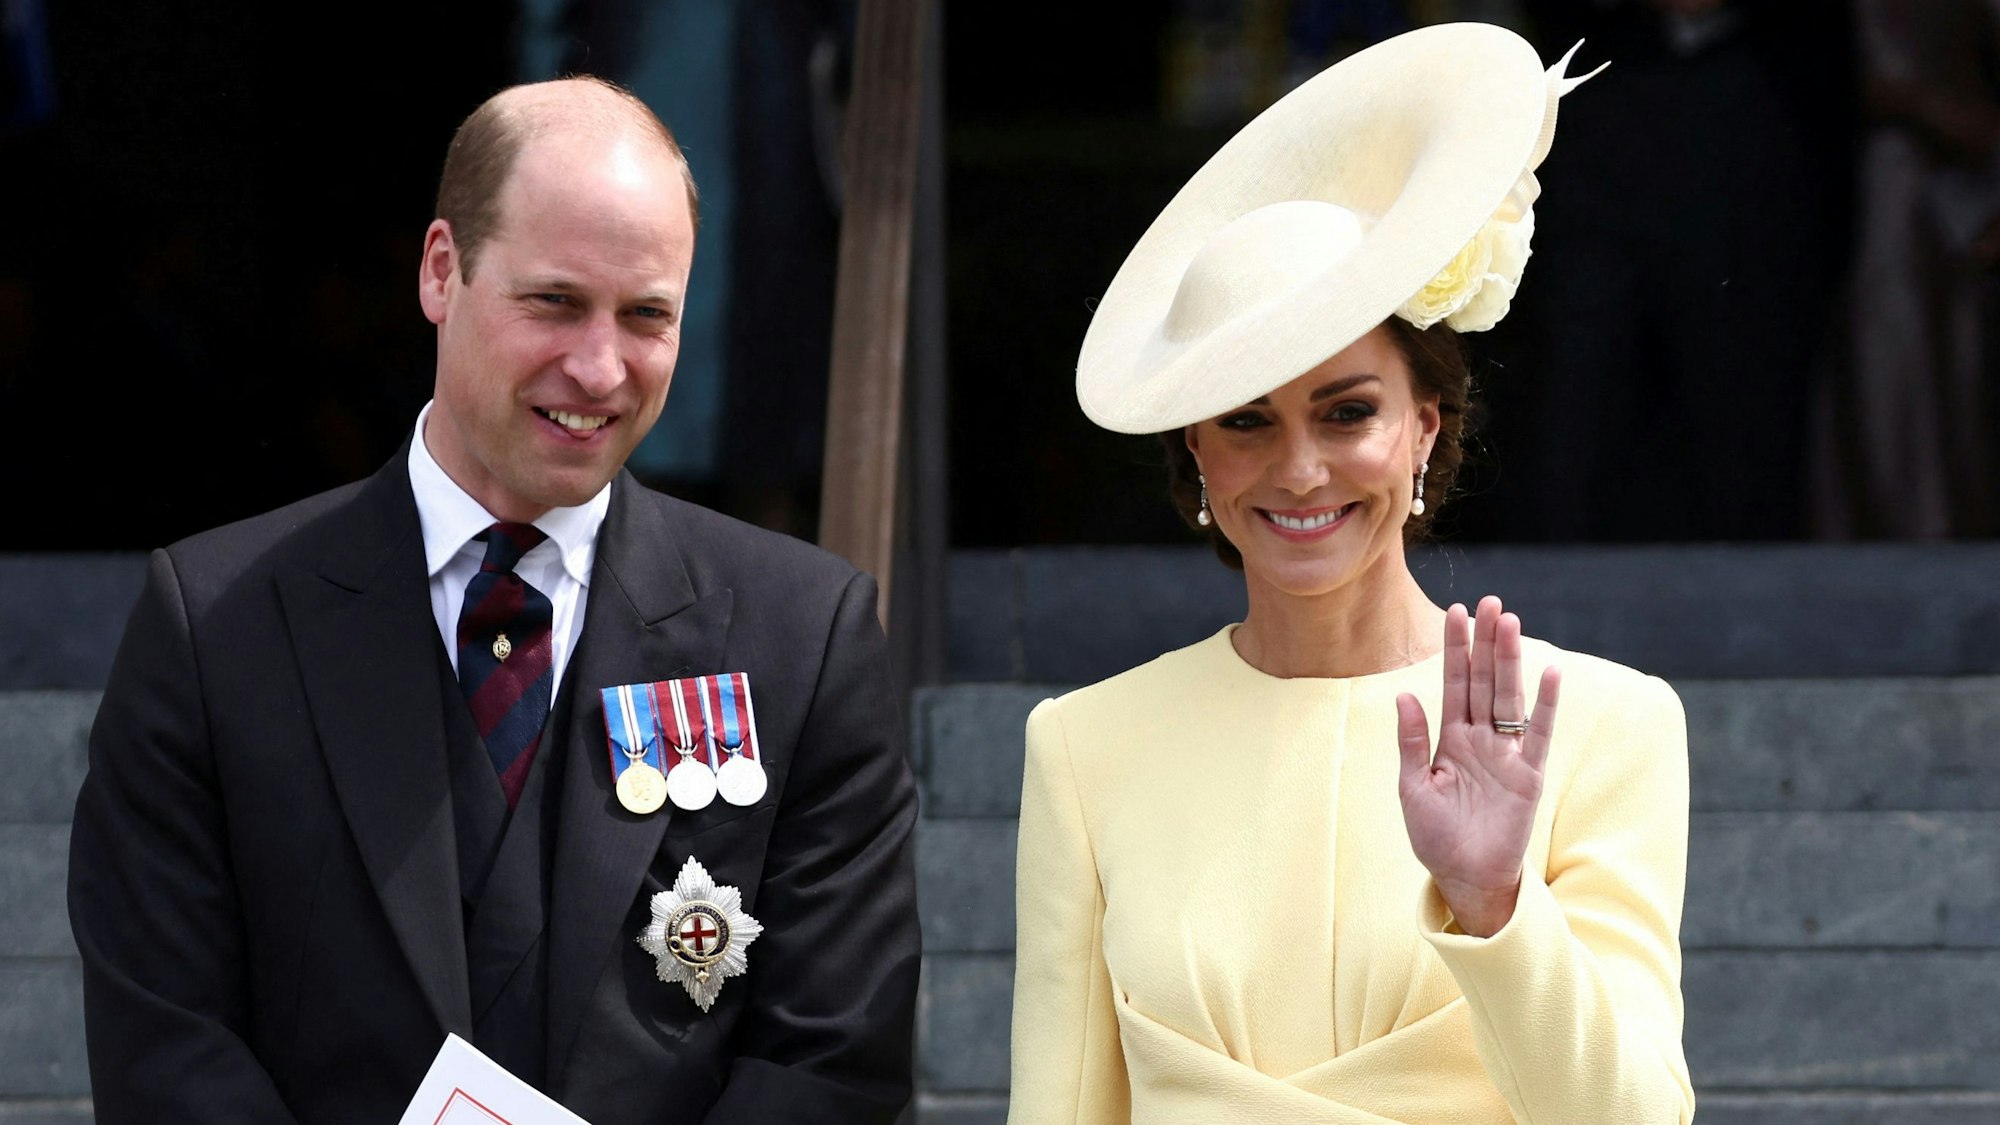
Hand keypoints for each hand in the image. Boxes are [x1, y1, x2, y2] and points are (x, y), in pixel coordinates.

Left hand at [1396, 596, 1560, 936]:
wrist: (1465, 878)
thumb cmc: (1436, 837)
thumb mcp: (1413, 789)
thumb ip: (1412, 742)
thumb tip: (1403, 694)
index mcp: (1450, 740)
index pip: (1453, 684)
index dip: (1455, 649)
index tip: (1456, 611)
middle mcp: (1480, 739)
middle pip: (1484, 681)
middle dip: (1485, 642)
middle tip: (1489, 601)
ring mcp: (1506, 754)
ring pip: (1509, 697)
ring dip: (1510, 660)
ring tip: (1509, 622)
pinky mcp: (1528, 776)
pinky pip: (1538, 735)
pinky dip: (1545, 705)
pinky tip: (1550, 673)